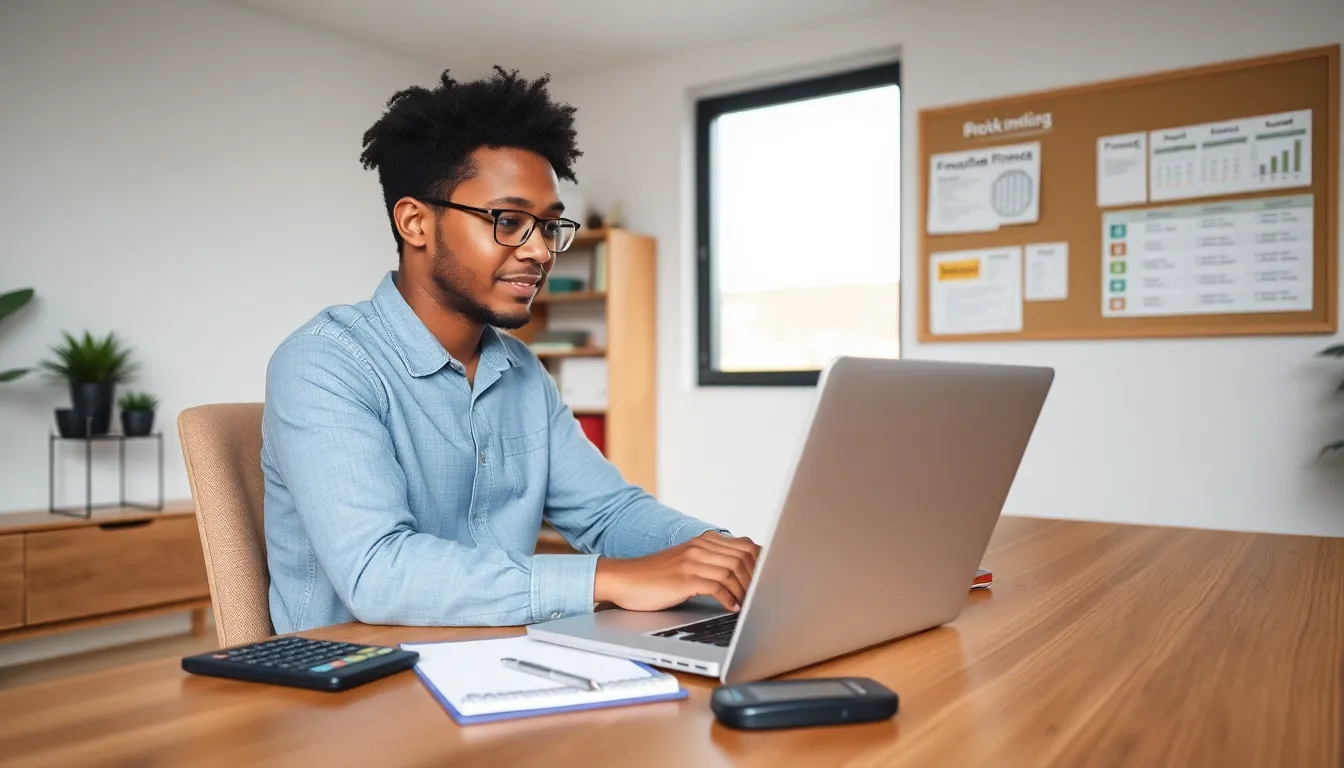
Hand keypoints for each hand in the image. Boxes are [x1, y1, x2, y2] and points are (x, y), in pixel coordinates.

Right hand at [593, 532, 761, 611]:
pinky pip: (716, 586)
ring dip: (745, 591)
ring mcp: (692, 561)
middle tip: (761, 597)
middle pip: (743, 558)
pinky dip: (729, 599)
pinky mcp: (683, 579)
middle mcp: (700, 547)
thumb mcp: (687, 563)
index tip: (769, 581)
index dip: (761, 564)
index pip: (745, 546)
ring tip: (749, 605)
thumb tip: (743, 574)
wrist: (624, 579)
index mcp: (704, 541)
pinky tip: (732, 608)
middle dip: (757, 580)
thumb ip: (712, 562)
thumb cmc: (656, 576)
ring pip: (733, 572)